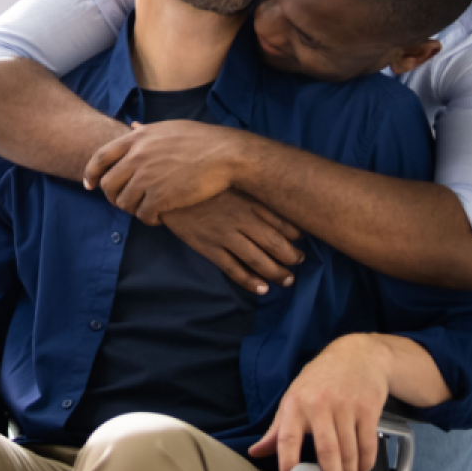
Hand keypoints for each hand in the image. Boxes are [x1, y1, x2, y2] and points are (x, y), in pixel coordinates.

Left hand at [83, 121, 248, 223]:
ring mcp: (147, 177)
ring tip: (147, 209)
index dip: (91, 173)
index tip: (90, 185)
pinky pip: (143, 215)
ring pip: (124, 203)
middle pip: (108, 185)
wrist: (226, 155)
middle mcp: (137, 157)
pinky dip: (149, 219)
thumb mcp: (169, 128)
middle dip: (114, 197)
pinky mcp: (160, 197)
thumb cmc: (203, 140)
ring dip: (133, 210)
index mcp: (137, 139)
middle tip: (126, 203)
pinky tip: (160, 217)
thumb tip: (132, 127)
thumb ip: (147, 132)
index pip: (100, 157)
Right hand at [161, 189, 303, 292]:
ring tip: (288, 280)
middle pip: (274, 244)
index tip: (302, 240)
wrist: (169, 190)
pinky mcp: (208, 247)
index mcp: (249, 201)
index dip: (296, 234)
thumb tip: (277, 199)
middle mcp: (240, 219)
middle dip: (291, 257)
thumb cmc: (203, 184)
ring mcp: (224, 235)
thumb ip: (252, 191)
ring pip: (257, 259)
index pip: (282, 221)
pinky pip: (233, 269)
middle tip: (299, 263)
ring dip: (276, 272)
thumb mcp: (232, 181)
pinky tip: (262, 289)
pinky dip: (250, 281)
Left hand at [248, 334, 388, 470]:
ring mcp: (346, 406)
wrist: (357, 355)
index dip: (287, 462)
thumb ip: (277, 429)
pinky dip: (366, 462)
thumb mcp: (293, 397)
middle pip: (327, 450)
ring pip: (350, 450)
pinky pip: (368, 443)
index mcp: (295, 405)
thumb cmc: (320, 379)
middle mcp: (320, 405)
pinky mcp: (368, 408)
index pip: (287, 438)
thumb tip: (255, 453)